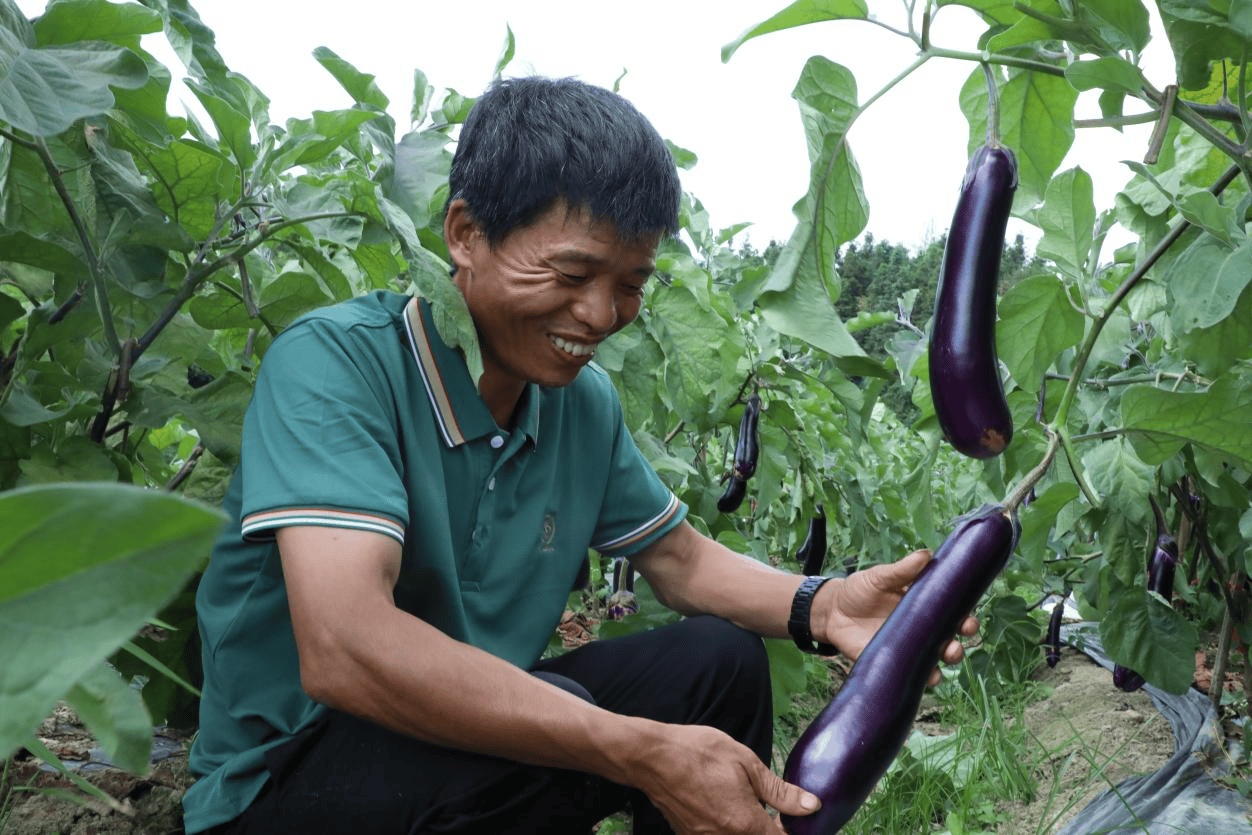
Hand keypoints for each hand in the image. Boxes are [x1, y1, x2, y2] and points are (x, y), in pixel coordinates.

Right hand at [628, 723, 819, 833]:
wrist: (651, 757)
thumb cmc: (698, 752)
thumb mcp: (745, 762)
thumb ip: (779, 790)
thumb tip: (811, 805)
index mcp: (745, 822)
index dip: (789, 830)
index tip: (790, 816)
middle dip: (767, 829)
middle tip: (768, 808)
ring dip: (746, 827)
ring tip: (742, 802)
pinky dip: (725, 826)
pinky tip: (721, 803)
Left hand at [814, 549, 977, 684]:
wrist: (832, 611)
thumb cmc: (859, 591)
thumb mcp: (879, 577)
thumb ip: (902, 570)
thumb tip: (926, 555)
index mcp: (921, 608)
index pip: (950, 615)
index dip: (964, 618)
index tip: (969, 618)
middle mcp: (919, 631)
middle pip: (948, 641)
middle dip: (959, 642)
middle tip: (961, 636)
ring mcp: (907, 648)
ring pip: (935, 661)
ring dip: (947, 660)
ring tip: (948, 654)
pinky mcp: (891, 662)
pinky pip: (911, 673)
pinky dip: (923, 677)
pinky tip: (929, 675)